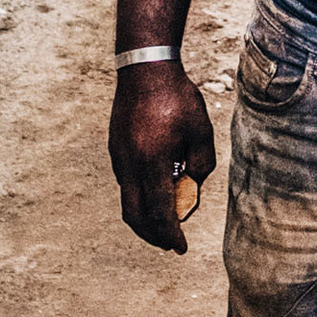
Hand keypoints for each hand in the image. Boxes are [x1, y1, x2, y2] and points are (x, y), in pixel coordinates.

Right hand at [109, 58, 217, 251]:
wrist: (145, 68)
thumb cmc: (178, 98)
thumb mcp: (200, 131)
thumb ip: (200, 164)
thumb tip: (191, 187)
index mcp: (153, 163)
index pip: (160, 213)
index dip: (170, 235)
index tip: (180, 248)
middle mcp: (131, 165)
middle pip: (135, 216)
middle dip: (152, 235)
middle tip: (169, 242)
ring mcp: (119, 157)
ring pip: (127, 200)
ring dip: (144, 216)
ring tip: (164, 218)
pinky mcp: (115, 148)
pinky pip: (125, 182)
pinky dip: (139, 195)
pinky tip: (155, 189)